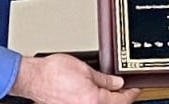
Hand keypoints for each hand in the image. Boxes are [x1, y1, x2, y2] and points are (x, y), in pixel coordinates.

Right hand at [12, 53, 140, 103]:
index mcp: (95, 101)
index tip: (135, 89)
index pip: (122, 100)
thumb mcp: (85, 69)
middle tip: (125, 91)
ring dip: (106, 101)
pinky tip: (93, 96)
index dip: (131, 94)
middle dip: (120, 99)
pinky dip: (94, 102)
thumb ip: (104, 79)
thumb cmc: (53, 72)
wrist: (33, 78)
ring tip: (109, 92)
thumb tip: (117, 83)